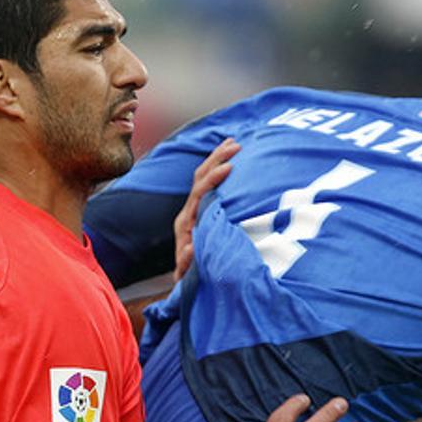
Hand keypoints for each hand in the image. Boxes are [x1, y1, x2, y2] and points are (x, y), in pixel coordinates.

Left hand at [174, 138, 240, 280]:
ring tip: (233, 142)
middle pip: (200, 178)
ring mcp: (194, 209)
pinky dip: (218, 168)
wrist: (185, 279)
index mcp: (186, 222)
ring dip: (217, 159)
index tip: (229, 167)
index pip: (199, 193)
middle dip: (217, 159)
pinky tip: (230, 157)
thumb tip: (191, 249)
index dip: (213, 179)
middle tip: (236, 145)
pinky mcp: (201, 210)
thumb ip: (187, 261)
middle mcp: (188, 212)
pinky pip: (209, 184)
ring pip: (203, 177)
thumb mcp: (189, 271)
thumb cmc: (190, 276)